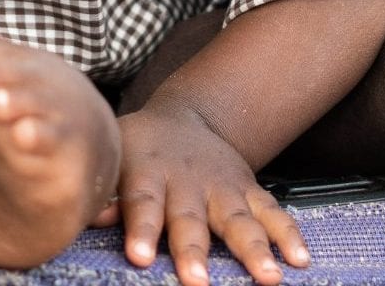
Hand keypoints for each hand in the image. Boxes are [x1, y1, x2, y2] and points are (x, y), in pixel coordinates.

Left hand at [115, 101, 307, 285]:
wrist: (184, 115)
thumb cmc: (142, 148)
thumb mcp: (116, 158)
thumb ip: (104, 189)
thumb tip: (84, 213)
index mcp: (149, 175)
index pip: (142, 203)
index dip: (140, 230)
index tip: (139, 256)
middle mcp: (187, 182)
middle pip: (190, 219)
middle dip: (194, 251)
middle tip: (197, 280)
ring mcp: (222, 188)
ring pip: (238, 220)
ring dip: (253, 249)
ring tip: (267, 277)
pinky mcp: (249, 191)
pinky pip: (272, 212)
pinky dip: (288, 234)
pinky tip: (300, 259)